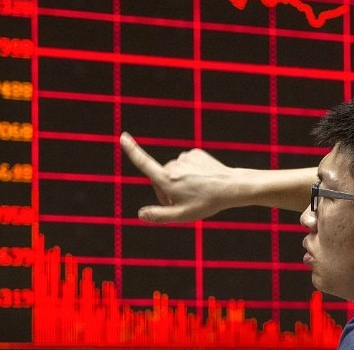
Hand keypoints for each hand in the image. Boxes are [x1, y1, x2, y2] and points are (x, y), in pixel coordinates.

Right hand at [120, 132, 236, 222]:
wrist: (231, 187)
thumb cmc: (206, 202)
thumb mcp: (182, 215)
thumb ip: (159, 216)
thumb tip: (140, 214)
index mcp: (167, 180)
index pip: (144, 163)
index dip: (132, 151)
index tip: (122, 137)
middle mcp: (174, 165)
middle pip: (160, 177)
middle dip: (165, 190)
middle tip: (180, 204)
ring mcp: (185, 157)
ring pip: (174, 171)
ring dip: (178, 181)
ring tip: (194, 192)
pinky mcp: (195, 153)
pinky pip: (186, 164)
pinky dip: (189, 172)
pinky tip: (200, 181)